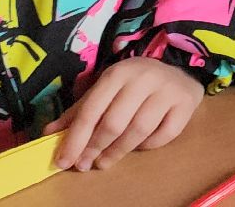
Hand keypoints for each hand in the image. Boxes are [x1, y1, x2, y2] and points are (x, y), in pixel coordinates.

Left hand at [43, 56, 202, 171]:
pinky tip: (138, 147)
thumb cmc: (134, 84)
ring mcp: (167, 90)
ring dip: (119, 151)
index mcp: (118, 73)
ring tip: (105, 161)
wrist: (178, 69)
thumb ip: (79, 111)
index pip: (92, 110)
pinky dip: (149, 145)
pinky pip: (165, 134)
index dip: (75, 139)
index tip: (64, 162)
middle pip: (115, 123)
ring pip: (139, 130)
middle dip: (95, 148)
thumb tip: (48, 133)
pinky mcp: (186, 103)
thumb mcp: (105, 90)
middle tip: (84, 165)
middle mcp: (144, 78)